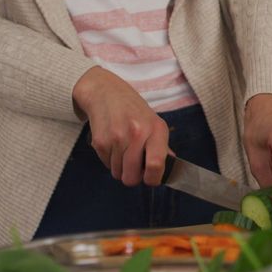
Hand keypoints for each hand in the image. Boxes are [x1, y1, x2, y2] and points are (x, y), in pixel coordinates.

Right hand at [72, 67, 168, 186]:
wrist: (105, 92)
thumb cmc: (133, 110)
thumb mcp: (154, 122)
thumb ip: (162, 147)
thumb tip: (172, 166)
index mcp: (156, 129)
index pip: (156, 164)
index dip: (153, 179)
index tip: (151, 179)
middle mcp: (137, 133)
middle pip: (132, 177)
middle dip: (133, 177)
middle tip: (134, 167)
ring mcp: (117, 137)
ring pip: (118, 173)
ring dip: (120, 167)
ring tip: (123, 150)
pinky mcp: (100, 141)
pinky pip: (106, 165)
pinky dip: (109, 160)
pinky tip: (113, 144)